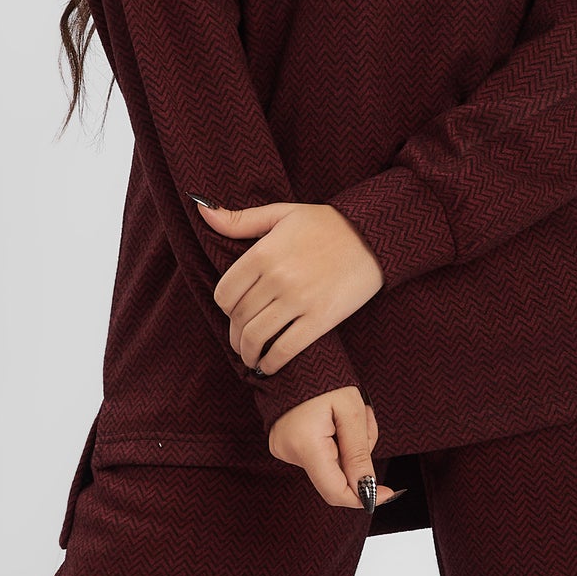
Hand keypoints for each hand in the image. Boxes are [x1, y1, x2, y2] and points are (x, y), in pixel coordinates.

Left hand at [195, 199, 384, 375]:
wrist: (373, 237)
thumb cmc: (327, 224)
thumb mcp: (281, 213)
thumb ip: (240, 220)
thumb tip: (202, 210)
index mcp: (262, 253)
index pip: (224, 293)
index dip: (224, 308)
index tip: (233, 312)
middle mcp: (276, 278)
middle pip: (239, 317)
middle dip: (235, 333)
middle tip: (240, 340)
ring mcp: (298, 300)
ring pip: (256, 337)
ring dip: (248, 353)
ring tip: (251, 357)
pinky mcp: (320, 319)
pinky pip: (285, 349)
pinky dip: (271, 363)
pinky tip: (268, 365)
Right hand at [265, 385, 398, 512]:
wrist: (295, 358)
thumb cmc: (325, 378)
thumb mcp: (352, 413)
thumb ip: (359, 454)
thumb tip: (368, 492)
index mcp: (305, 445)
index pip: (335, 492)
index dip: (363, 497)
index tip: (387, 493)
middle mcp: (288, 452)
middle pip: (336, 478)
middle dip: (358, 459)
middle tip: (364, 423)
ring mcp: (283, 449)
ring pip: (331, 467)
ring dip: (349, 448)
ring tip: (348, 415)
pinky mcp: (284, 445)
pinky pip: (320, 456)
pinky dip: (335, 444)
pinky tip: (334, 420)